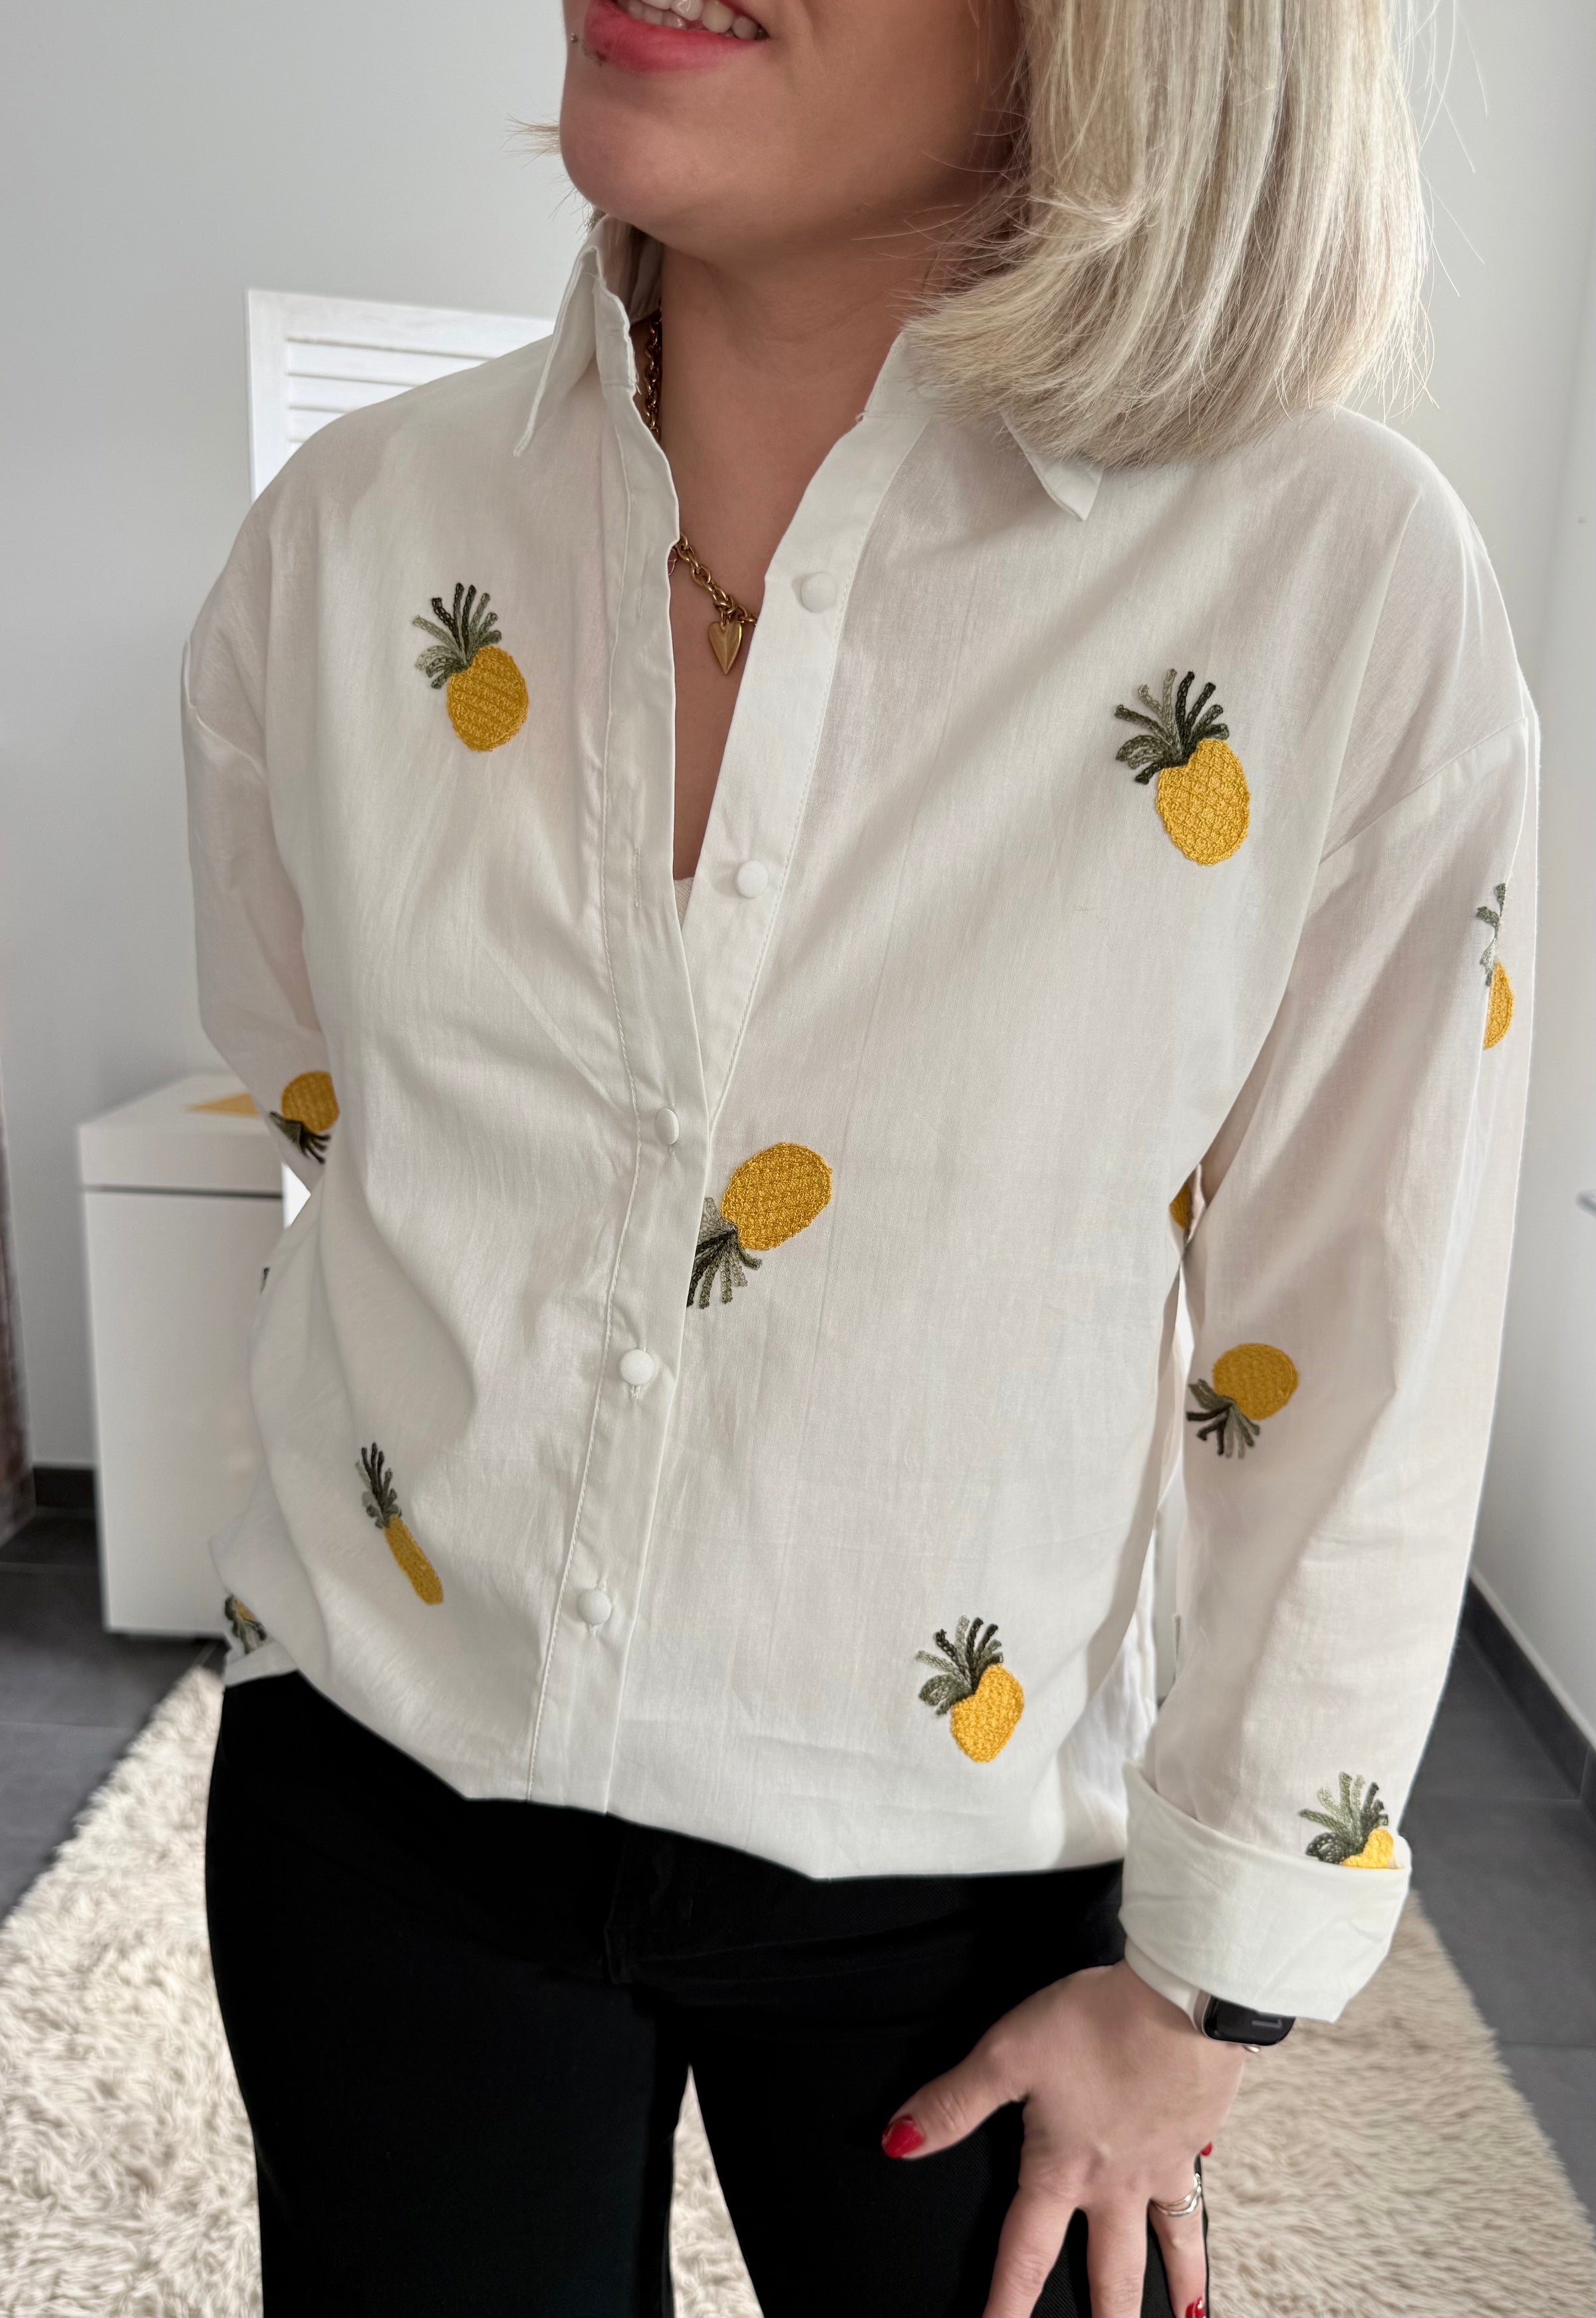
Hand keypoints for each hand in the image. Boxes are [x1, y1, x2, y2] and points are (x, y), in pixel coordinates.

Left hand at [881, 1960, 1242, 2317]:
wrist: (1182, 1998)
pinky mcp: (1193, 2141)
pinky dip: (1200, 2244)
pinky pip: (1197, 2207)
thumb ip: (954, 2103)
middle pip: (1108, 2275)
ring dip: (1167, 2294)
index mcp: (1062, 2169)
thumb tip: (898, 2142)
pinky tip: (1201, 2256)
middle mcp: (1113, 2184)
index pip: (1024, 2256)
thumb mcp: (1008, 2054)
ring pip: (1164, 2250)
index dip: (1006, 2307)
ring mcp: (1159, 2167)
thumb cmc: (1097, 2022)